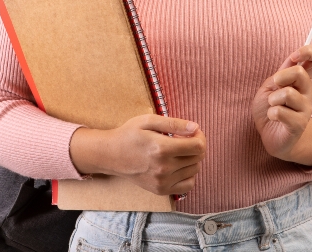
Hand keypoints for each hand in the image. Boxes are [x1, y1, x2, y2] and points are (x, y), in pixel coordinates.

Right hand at [69, 114, 205, 195]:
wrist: (111, 155)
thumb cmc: (129, 134)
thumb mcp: (149, 121)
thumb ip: (174, 123)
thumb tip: (196, 127)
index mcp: (162, 148)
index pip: (198, 146)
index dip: (200, 137)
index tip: (193, 132)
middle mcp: (163, 168)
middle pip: (198, 158)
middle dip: (196, 145)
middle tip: (185, 138)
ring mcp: (162, 181)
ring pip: (195, 170)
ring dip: (192, 159)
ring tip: (178, 151)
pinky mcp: (161, 190)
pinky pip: (188, 185)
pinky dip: (189, 175)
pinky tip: (179, 165)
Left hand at [251, 45, 311, 165]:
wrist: (270, 136)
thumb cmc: (270, 108)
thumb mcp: (270, 87)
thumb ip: (281, 74)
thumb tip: (293, 61)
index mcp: (302, 80)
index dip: (307, 51)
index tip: (294, 58)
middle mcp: (308, 92)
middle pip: (300, 73)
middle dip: (281, 77)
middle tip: (274, 86)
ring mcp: (305, 109)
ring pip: (288, 93)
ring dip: (272, 99)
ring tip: (272, 106)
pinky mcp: (299, 125)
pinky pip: (281, 112)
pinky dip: (271, 113)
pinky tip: (273, 118)